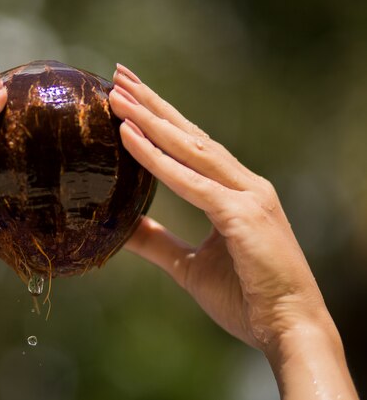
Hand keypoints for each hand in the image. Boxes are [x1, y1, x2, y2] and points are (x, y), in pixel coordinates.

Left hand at [110, 64, 357, 398]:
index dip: (161, 119)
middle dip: (152, 103)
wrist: (289, 330)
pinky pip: (191, 181)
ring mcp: (248, 196)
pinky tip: (129, 136)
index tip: (130, 97)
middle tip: (118, 75)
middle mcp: (245, 185)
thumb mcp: (190, 266)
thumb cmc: (248, 299)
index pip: (193, 145)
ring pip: (191, 147)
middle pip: (190, 133)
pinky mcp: (243, 215)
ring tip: (116, 94)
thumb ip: (159, 242)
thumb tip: (124, 229)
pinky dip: (157, 158)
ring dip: (151, 118)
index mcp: (236, 193)